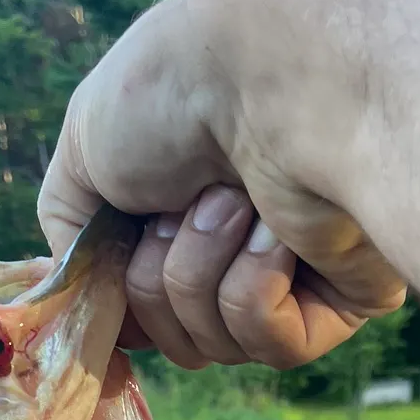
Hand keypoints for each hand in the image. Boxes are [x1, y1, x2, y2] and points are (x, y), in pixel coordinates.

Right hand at [38, 0, 407, 370]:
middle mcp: (241, 254)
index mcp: (186, 222)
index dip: (122, 299)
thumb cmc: (172, 93)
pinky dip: (254, 287)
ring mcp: (297, 281)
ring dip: (201, 271)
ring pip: (216, 347)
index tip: (118, 247)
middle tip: (183, 202)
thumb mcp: (82, 150)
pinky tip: (274, 228)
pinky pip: (273, 345)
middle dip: (156, 276)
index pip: (141, 318)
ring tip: (231, 199)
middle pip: (171, 342)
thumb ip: (71, 233)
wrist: (267, 72)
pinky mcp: (348, 302)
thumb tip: (86, 301)